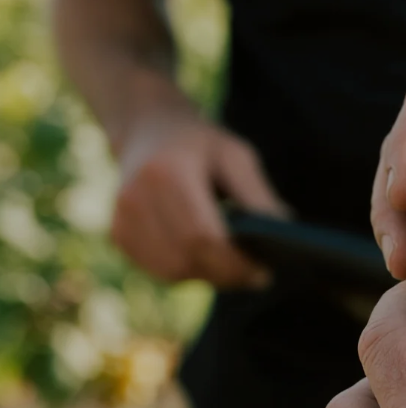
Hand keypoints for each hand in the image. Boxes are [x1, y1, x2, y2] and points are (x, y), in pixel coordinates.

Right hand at [112, 107, 286, 286]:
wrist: (148, 130)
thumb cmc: (201, 145)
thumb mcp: (236, 156)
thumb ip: (258, 194)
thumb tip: (284, 233)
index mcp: (166, 173)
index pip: (202, 235)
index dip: (234, 261)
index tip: (265, 271)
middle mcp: (135, 198)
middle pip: (187, 258)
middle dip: (228, 274)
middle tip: (258, 277)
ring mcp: (121, 219)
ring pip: (173, 271)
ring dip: (210, 276)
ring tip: (238, 268)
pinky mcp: (118, 235)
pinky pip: (160, 270)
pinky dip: (189, 272)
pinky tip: (210, 261)